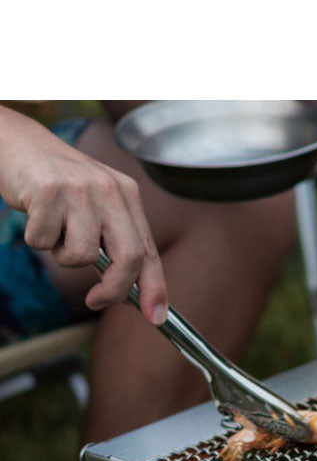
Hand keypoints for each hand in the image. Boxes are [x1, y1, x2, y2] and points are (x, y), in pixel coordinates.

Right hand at [0, 106, 167, 324]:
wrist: (16, 143)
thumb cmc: (58, 184)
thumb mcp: (96, 206)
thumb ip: (115, 242)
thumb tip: (130, 290)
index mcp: (128, 196)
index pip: (148, 251)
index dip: (155, 287)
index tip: (155, 317)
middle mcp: (110, 190)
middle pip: (128, 258)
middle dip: (115, 290)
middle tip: (96, 300)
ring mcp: (80, 189)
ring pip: (82, 255)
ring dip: (63, 255)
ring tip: (55, 231)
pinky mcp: (48, 191)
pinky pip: (44, 241)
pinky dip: (37, 238)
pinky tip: (35, 214)